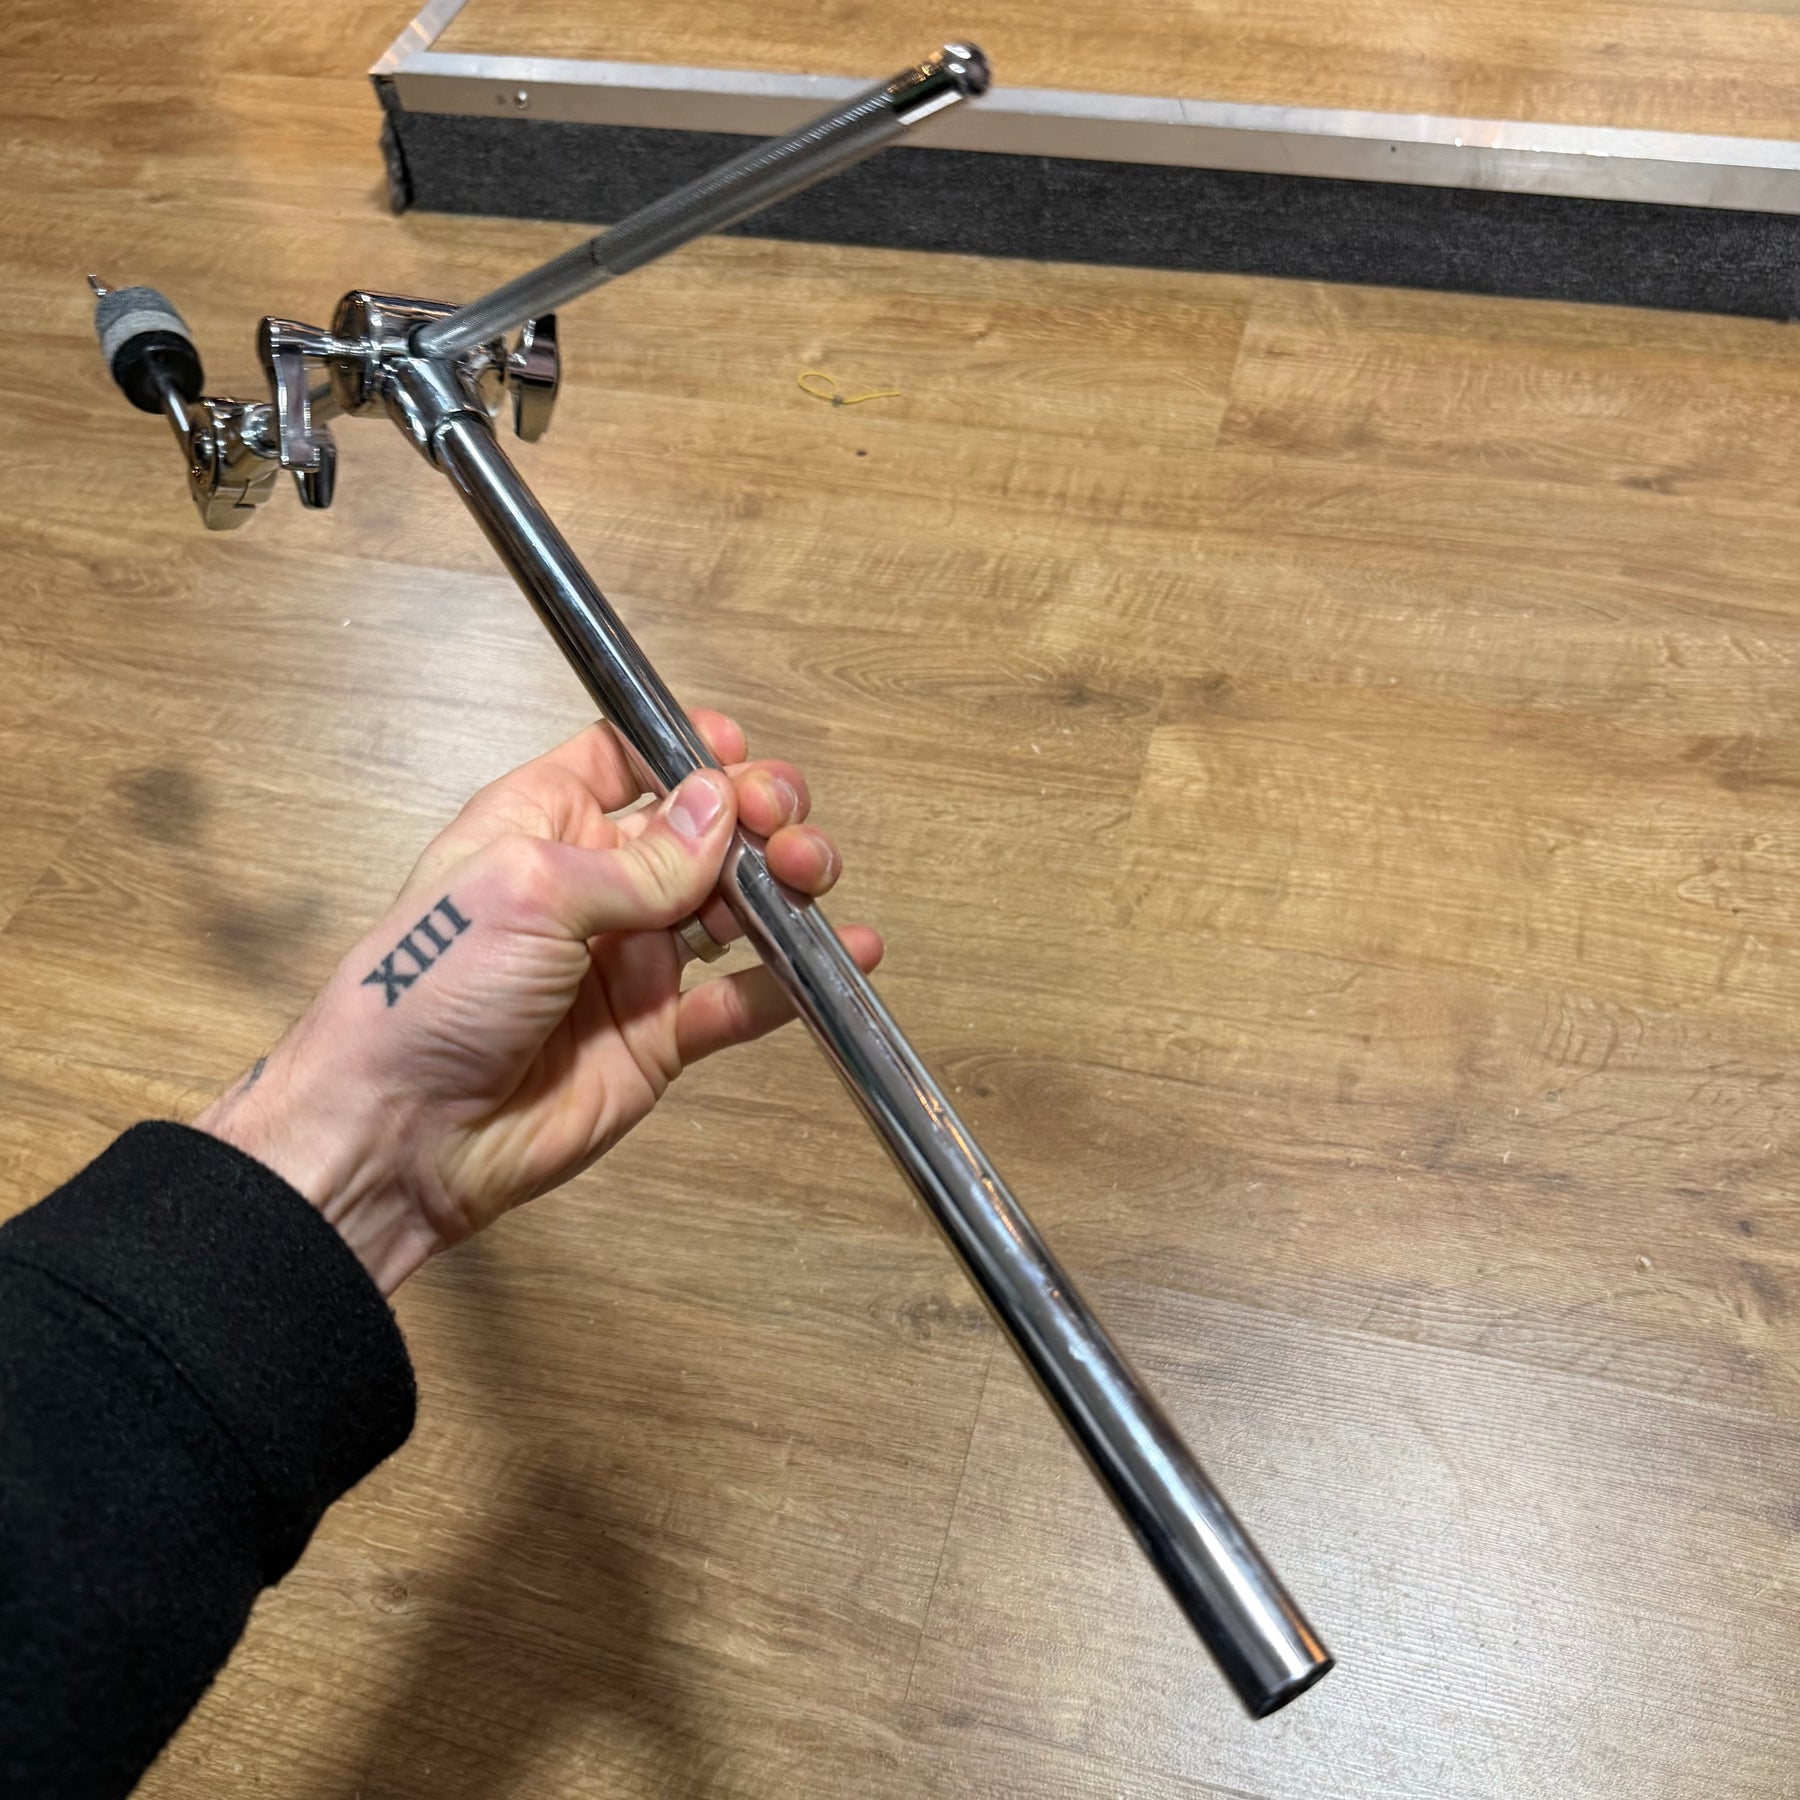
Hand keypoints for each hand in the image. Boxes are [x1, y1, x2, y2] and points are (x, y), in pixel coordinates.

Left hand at [195, 713, 881, 1294]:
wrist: (404, 1134)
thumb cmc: (429, 995)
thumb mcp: (530, 894)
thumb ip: (640, 858)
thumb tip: (720, 803)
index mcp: (543, 825)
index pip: (628, 759)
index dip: (688, 750)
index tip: (737, 756)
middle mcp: (595, 885)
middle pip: (701, 830)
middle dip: (756, 815)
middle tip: (784, 829)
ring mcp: (633, 960)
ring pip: (734, 907)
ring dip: (785, 886)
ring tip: (812, 880)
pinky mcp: (660, 1035)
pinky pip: (741, 998)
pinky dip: (794, 979)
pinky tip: (846, 954)